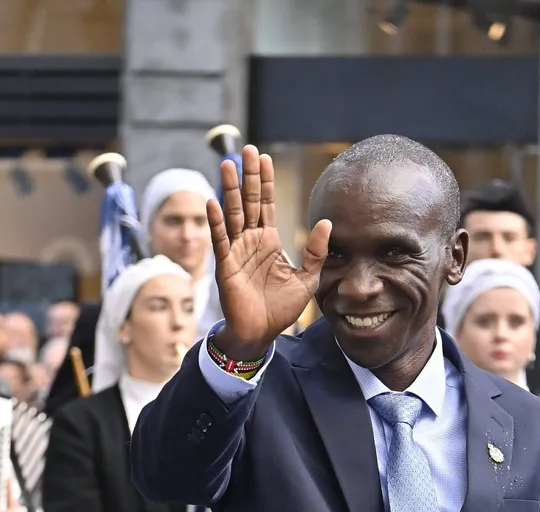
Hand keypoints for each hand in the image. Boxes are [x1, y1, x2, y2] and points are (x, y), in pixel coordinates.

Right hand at [209, 144, 330, 360]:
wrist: (261, 334)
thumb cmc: (281, 309)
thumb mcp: (307, 279)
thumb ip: (315, 251)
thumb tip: (327, 222)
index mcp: (269, 241)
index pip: (266, 204)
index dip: (265, 181)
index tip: (265, 157)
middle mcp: (251, 241)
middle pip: (248, 201)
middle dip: (248, 176)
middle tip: (247, 149)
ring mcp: (236, 251)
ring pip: (233, 214)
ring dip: (229, 189)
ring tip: (228, 164)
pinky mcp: (225, 266)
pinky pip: (220, 240)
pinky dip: (216, 222)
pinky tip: (213, 202)